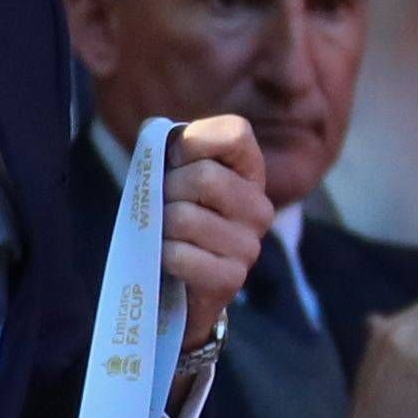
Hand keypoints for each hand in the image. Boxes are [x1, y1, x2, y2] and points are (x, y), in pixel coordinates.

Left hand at [160, 115, 271, 350]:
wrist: (174, 283)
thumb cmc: (173, 217)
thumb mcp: (174, 173)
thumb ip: (170, 146)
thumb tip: (158, 138)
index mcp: (250, 172)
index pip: (235, 133)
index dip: (193, 143)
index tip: (176, 163)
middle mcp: (259, 207)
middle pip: (203, 178)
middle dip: (167, 191)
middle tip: (164, 207)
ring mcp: (249, 246)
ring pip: (184, 217)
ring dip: (160, 226)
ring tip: (165, 235)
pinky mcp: (231, 278)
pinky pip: (179, 254)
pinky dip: (162, 254)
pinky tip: (168, 260)